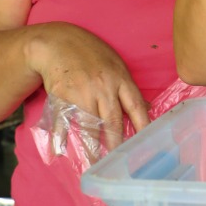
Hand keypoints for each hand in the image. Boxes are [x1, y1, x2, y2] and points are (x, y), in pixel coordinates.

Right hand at [26, 22, 150, 153]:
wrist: (58, 43)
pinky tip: (60, 152)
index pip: (135, 106)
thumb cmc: (91, 54)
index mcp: (120, 79)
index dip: (142, 125)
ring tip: (94, 163)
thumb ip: (128, 89)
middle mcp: (102, 87)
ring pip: (88, 124)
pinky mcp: (61, 96)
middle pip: (112, 120)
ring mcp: (81, 92)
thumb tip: (147, 108)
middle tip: (117, 162)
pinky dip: (61, 137)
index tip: (145, 144)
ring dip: (91, 146)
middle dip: (115, 142)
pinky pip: (63, 120)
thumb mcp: (116, 65)